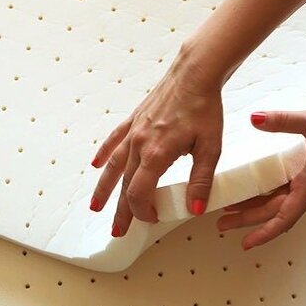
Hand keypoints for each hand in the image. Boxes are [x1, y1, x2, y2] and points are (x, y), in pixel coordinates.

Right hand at [89, 50, 223, 236]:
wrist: (196, 73)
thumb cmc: (205, 108)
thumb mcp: (210, 148)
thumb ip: (201, 180)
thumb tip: (196, 207)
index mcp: (156, 154)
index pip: (140, 193)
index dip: (143, 211)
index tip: (153, 219)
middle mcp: (139, 144)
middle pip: (124, 186)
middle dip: (121, 211)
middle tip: (117, 231)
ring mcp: (134, 131)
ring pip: (113, 166)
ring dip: (103, 189)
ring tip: (94, 207)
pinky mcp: (134, 119)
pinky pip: (114, 140)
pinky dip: (104, 153)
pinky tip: (96, 164)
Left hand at [218, 109, 305, 249]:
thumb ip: (283, 120)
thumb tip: (254, 119)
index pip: (283, 217)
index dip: (264, 232)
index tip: (246, 244)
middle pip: (272, 214)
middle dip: (246, 222)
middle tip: (219, 225)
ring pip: (276, 207)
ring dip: (252, 212)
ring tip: (227, 214)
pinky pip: (283, 197)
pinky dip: (264, 201)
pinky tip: (250, 197)